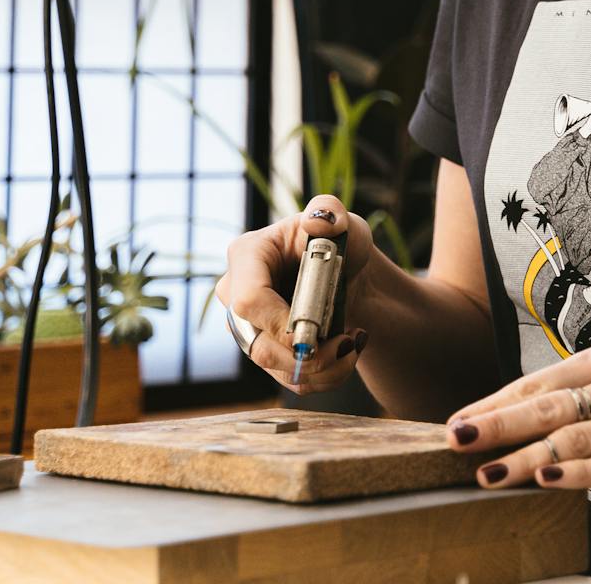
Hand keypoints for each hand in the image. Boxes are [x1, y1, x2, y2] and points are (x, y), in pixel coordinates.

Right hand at [215, 194, 373, 393]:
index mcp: (247, 256)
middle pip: (257, 344)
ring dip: (323, 367)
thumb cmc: (339, 244)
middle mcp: (237, 296)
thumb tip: (319, 220)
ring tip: (353, 343)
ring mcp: (249, 329)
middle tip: (346, 344)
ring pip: (276, 368)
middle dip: (306, 353)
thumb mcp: (341, 220)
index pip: (246, 300)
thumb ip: (330, 211)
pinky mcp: (268, 354)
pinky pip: (292, 380)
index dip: (278, 322)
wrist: (348, 277)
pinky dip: (326, 375)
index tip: (317, 330)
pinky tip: (348, 352)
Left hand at [444, 346, 590, 508]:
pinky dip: (574, 475)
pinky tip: (545, 481)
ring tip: (488, 473)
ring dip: (526, 458)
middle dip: (498, 425)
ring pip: (573, 440)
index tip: (455, 424)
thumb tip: (493, 423)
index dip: (492, 404)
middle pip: (548, 407)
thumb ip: (562, 404)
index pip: (535, 384)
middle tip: (457, 440)